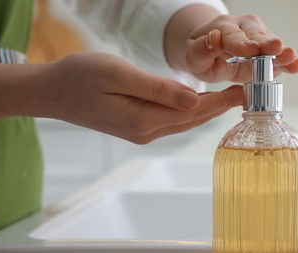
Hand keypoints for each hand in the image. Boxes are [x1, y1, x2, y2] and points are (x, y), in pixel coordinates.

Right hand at [39, 52, 242, 143]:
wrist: (51, 91)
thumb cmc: (79, 77)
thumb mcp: (118, 75)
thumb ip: (157, 88)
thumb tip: (192, 99)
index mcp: (143, 120)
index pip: (193, 111)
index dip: (221, 101)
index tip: (245, 91)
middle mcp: (146, 132)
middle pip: (193, 119)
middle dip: (221, 106)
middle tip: (247, 92)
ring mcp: (141, 132)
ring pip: (184, 121)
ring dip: (208, 109)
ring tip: (231, 96)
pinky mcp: (137, 126)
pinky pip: (172, 120)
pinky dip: (190, 110)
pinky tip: (200, 101)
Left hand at [184, 14, 297, 82]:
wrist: (215, 53)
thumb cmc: (204, 55)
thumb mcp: (194, 56)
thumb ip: (201, 49)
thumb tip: (213, 38)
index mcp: (223, 27)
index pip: (233, 36)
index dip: (242, 44)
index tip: (250, 50)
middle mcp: (244, 27)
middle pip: (257, 36)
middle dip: (266, 43)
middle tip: (276, 47)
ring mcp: (260, 37)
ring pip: (271, 44)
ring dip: (282, 53)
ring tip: (291, 57)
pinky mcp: (269, 51)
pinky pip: (279, 56)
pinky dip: (288, 62)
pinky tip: (297, 65)